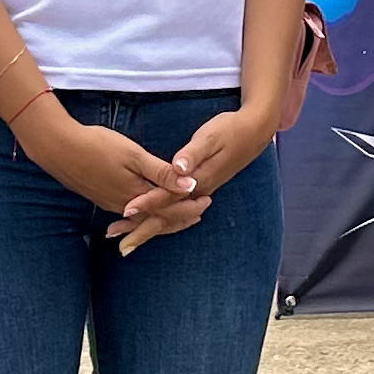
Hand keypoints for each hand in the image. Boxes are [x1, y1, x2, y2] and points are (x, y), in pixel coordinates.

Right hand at [16, 101, 201, 223]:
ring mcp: (112, 204)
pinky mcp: (103, 199)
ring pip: (145, 218)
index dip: (190, 206)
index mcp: (136, 195)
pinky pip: (132, 215)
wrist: (59, 148)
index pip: (170, 209)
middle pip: (159, 219)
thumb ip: (162, 172)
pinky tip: (149, 210)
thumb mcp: (133, 155)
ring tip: (182, 214)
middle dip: (181, 216)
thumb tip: (190, 185)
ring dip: (165, 216)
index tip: (208, 200)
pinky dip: (147, 214)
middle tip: (201, 211)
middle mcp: (125, 206)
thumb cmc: (97, 145)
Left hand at [111, 103, 276, 254]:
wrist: (254, 132)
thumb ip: (192, 154)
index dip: (146, 203)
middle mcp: (198, 192)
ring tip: (125, 237)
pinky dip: (161, 219)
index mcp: (198, 180)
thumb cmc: (230, 130)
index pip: (167, 197)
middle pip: (167, 216)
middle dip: (142, 230)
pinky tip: (149, 221)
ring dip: (148, 228)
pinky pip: (177, 211)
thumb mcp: (210, 137)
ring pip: (171, 217)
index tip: (126, 211)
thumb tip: (178, 168)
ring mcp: (200, 192)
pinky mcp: (200, 189)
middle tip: (119, 244)